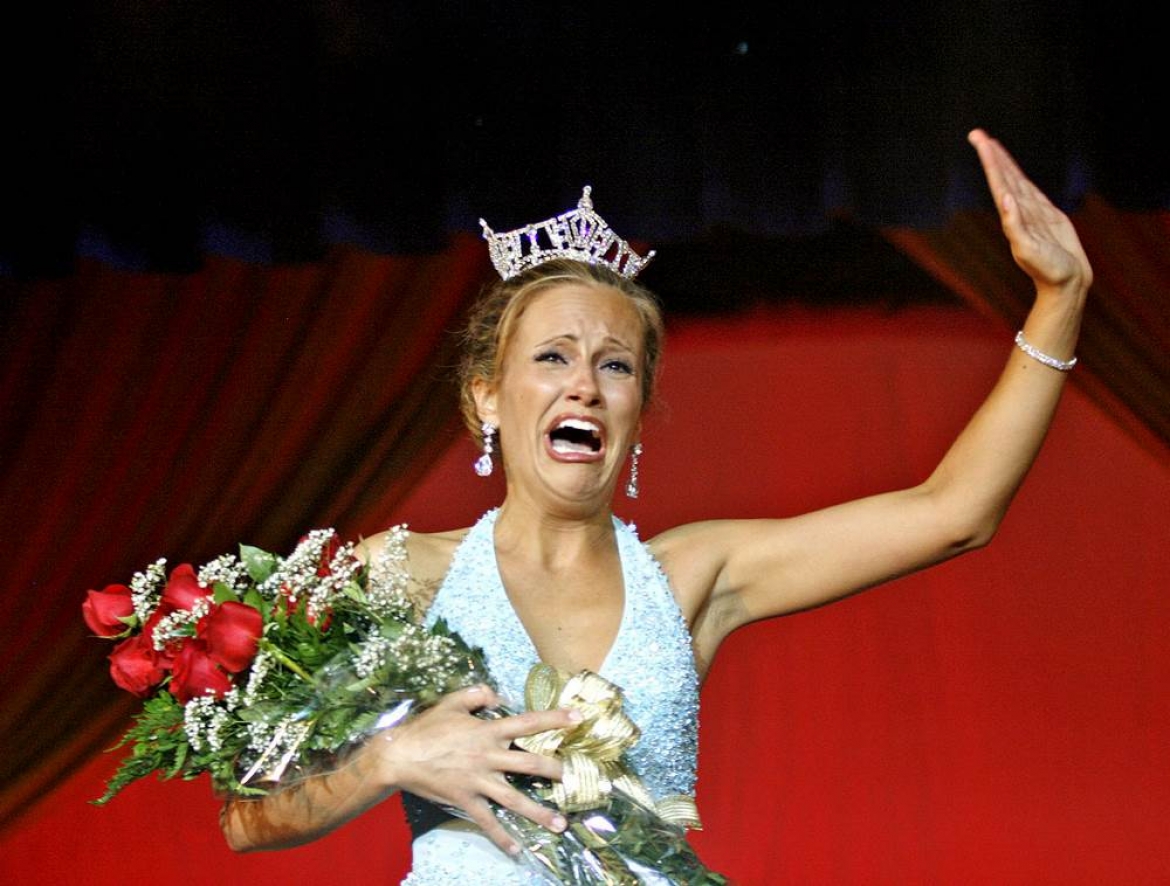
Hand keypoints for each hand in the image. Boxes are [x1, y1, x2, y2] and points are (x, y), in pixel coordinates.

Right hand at [360, 684, 578, 854]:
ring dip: (538, 812)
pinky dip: (501, 837)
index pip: (527, 723)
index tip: (577, 717)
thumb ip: (477, 694)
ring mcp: (478, 781)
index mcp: (488, 731)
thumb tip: (497, 693)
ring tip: (560, 824)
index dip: (553, 719)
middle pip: (529, 763)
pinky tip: (516, 850)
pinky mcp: (466, 800)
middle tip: (577, 777)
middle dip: (556, 770)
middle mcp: (488, 757)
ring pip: (514, 798)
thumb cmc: (426, 727)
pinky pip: (487, 821)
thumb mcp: (452, 702)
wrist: (399, 756)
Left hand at [968, 128, 1092, 297]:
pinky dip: (1020, 178)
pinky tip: (1013, 171)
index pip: (1000, 182)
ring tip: (991, 145)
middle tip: (977, 134)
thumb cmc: (1048, 271)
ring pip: (1016, 180)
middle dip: (992, 155)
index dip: (991, 161)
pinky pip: (1031, 191)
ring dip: (1003, 163)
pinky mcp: (1047, 216)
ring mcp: (1033, 213)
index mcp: (1013, 217)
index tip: (981, 142)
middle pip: (1004, 176)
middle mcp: (1020, 212)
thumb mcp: (1029, 250)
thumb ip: (1015, 226)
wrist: (1067, 283)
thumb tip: (1005, 199)